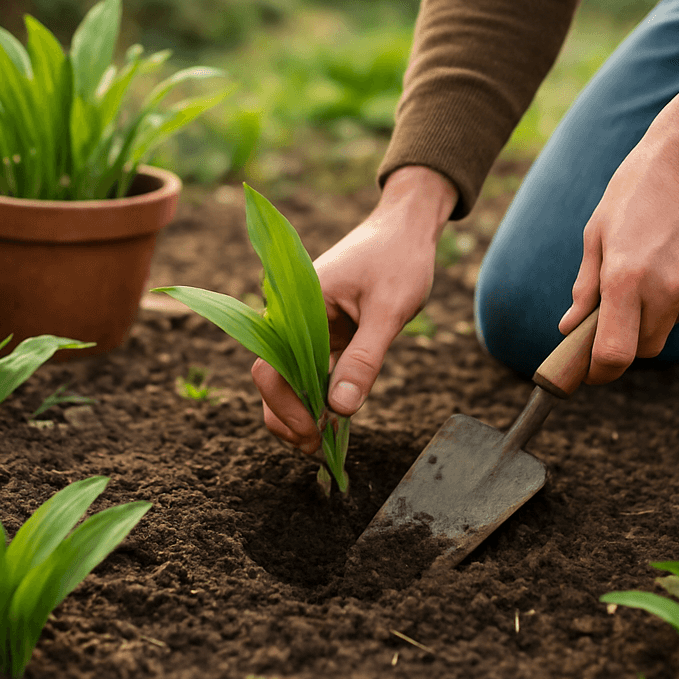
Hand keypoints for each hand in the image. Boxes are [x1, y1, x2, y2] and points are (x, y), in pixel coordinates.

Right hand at [252, 166, 457, 453]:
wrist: (407, 229)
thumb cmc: (399, 259)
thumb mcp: (389, 310)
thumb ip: (364, 358)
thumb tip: (339, 409)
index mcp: (296, 303)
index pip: (271, 363)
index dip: (284, 405)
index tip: (311, 432)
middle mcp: (293, 316)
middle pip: (274, 377)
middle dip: (288, 417)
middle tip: (314, 450)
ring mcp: (307, 326)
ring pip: (290, 378)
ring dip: (300, 413)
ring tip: (319, 446)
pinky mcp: (323, 334)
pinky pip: (311, 371)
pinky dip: (318, 398)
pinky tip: (330, 424)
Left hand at [559, 78, 678, 382]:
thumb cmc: (638, 187)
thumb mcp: (597, 231)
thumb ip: (585, 286)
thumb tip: (570, 326)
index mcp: (626, 278)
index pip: (614, 355)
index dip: (598, 371)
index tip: (588, 370)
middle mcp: (666, 289)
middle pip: (644, 349)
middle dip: (625, 343)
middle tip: (612, 316)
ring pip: (669, 325)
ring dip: (652, 313)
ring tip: (649, 263)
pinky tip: (676, 251)